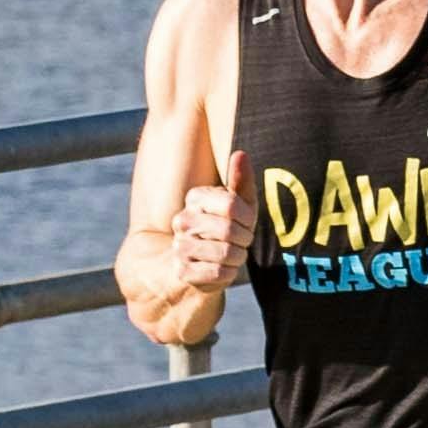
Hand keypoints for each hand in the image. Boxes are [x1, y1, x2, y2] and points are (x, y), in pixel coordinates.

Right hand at [171, 153, 259, 317]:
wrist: (202, 263)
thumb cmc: (226, 228)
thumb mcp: (239, 204)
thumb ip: (241, 180)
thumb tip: (240, 154)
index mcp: (195, 198)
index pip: (231, 204)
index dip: (247, 217)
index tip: (247, 221)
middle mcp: (182, 220)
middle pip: (229, 230)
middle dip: (244, 238)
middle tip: (242, 240)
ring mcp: (179, 247)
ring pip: (225, 254)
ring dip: (238, 256)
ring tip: (232, 253)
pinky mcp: (182, 271)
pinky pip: (219, 273)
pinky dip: (229, 272)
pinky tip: (223, 267)